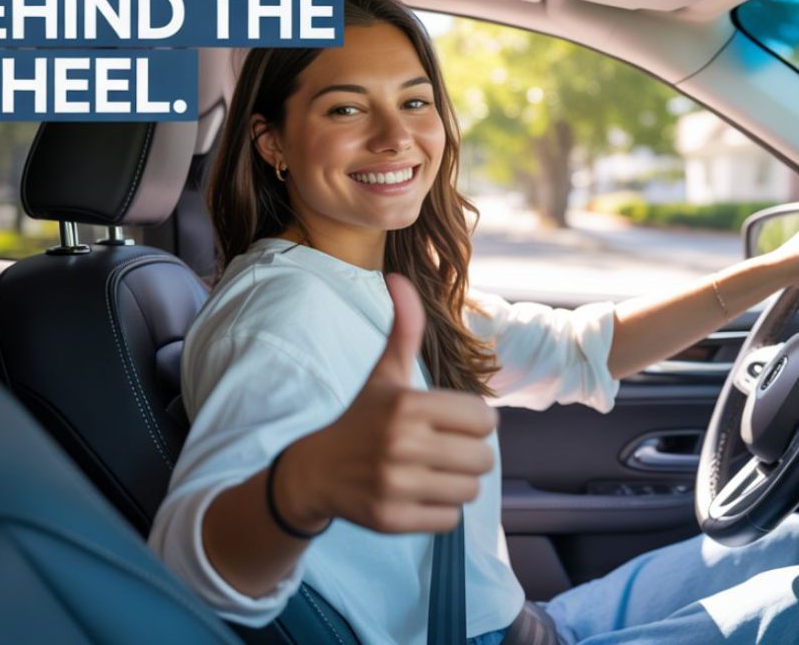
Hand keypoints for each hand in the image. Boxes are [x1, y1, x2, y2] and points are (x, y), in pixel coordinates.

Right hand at [277, 274, 497, 533]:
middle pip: (483, 458)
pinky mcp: (391, 519)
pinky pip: (449, 520)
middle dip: (469, 455)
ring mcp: (395, 484)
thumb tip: (398, 277)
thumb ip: (404, 329)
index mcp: (407, 404)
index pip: (484, 419)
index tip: (452, 423)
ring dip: (457, 484)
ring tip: (430, 473)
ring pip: (470, 491)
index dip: (474, 422)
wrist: (314, 472)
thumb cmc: (362, 418)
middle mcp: (401, 444)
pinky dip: (440, 511)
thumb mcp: (384, 373)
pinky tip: (416, 495)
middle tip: (442, 451)